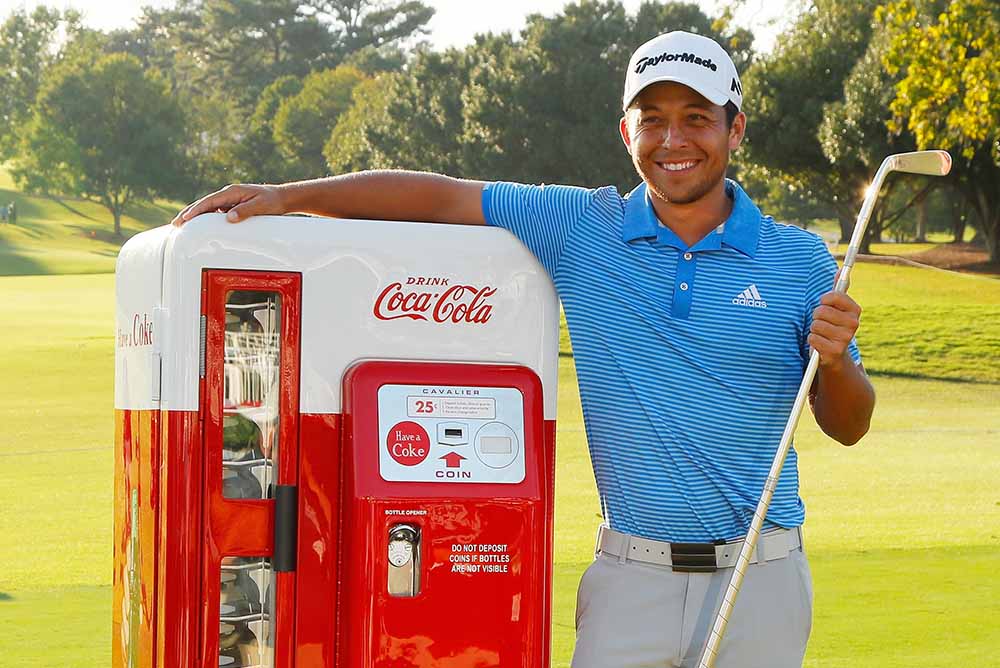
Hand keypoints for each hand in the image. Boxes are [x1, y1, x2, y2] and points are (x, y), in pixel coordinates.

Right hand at [171, 183, 285, 226]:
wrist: (282, 198)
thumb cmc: (272, 202)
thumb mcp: (261, 206)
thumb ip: (245, 211)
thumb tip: (229, 217)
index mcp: (232, 192)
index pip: (210, 201)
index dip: (196, 210)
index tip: (185, 219)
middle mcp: (228, 194)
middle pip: (204, 204)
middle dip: (189, 213)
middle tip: (175, 224)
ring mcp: (229, 200)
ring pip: (208, 208)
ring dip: (195, 216)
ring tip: (181, 226)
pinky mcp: (232, 206)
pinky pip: (215, 212)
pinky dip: (205, 218)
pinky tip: (199, 227)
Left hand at [808, 291, 860, 369]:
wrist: (835, 355)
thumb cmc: (833, 326)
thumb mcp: (837, 308)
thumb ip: (838, 290)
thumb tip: (840, 270)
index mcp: (855, 310)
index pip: (833, 296)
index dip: (824, 300)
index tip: (825, 305)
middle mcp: (854, 323)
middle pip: (821, 311)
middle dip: (816, 316)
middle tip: (823, 323)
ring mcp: (845, 338)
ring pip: (815, 325)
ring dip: (814, 329)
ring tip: (822, 334)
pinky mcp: (835, 350)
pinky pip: (813, 338)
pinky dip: (813, 340)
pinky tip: (820, 344)